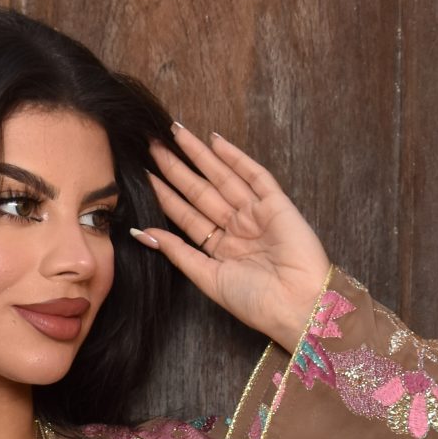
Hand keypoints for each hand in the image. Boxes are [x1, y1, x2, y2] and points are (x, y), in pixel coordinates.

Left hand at [133, 123, 331, 352]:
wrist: (296, 305)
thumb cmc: (255, 301)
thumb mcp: (207, 278)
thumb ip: (177, 253)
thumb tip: (141, 233)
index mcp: (219, 247)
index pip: (185, 214)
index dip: (164, 193)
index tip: (142, 173)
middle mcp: (236, 227)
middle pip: (199, 191)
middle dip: (176, 167)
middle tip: (151, 143)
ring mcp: (256, 213)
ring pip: (222, 177)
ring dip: (199, 155)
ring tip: (175, 133)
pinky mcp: (277, 204)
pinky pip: (254, 175)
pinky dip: (235, 157)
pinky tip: (215, 140)